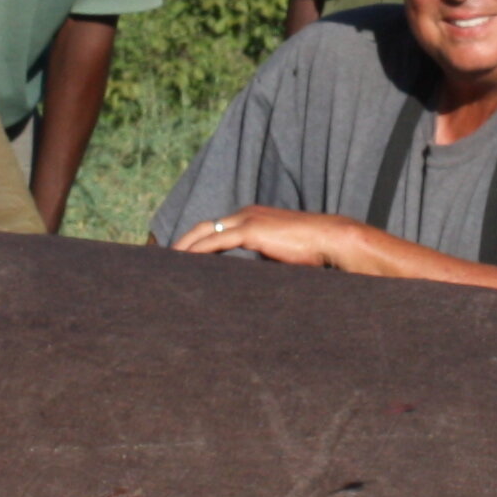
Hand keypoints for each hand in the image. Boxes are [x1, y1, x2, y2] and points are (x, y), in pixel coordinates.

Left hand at [170, 207, 373, 272]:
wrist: (332, 238)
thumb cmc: (313, 252)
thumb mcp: (281, 255)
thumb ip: (262, 262)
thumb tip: (249, 283)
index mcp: (252, 217)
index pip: (215, 228)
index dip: (196, 242)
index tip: (181, 259)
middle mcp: (245, 214)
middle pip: (202, 228)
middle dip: (182, 244)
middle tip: (163, 264)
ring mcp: (247, 220)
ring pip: (204, 233)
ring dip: (184, 249)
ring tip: (168, 268)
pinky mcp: (251, 230)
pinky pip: (215, 242)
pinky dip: (196, 252)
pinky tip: (184, 264)